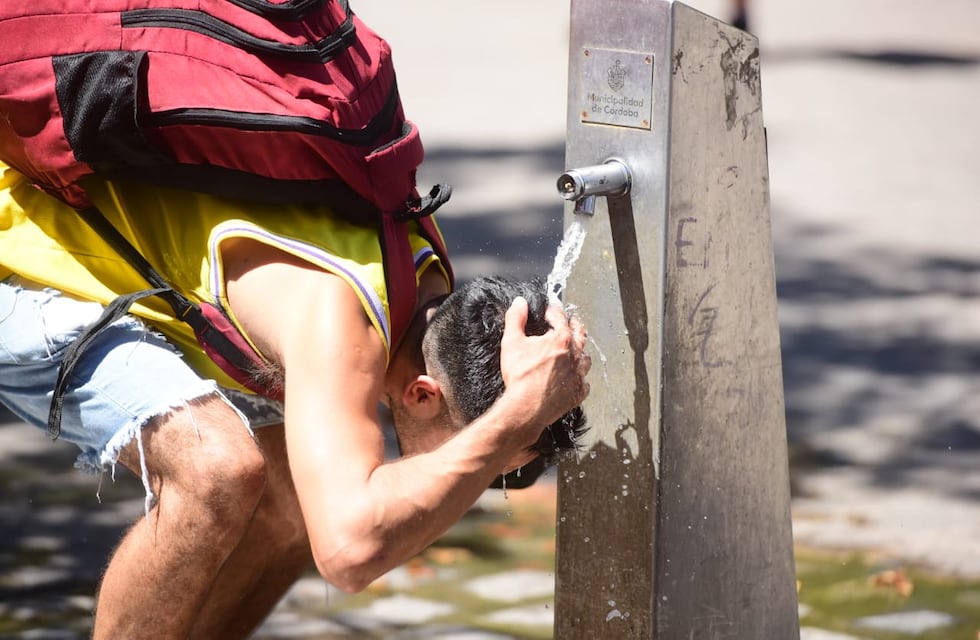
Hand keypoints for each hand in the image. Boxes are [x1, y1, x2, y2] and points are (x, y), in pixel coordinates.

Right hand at [498, 297, 590, 443]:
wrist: (527, 407)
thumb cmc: (521, 376)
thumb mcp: (512, 342)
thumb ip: (516, 319)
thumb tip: (519, 304)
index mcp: (560, 339)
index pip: (560, 317)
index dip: (554, 311)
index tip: (550, 310)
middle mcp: (574, 354)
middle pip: (580, 334)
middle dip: (574, 326)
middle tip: (571, 322)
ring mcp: (578, 374)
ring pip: (585, 359)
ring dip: (580, 352)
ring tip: (574, 351)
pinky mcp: (578, 392)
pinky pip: (584, 382)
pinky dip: (579, 378)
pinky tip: (573, 378)